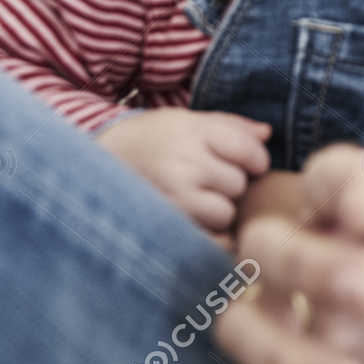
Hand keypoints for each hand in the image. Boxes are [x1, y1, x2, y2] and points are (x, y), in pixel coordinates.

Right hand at [96, 109, 270, 248]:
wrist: (96, 164)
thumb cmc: (151, 140)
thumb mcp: (186, 121)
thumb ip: (230, 125)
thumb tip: (267, 134)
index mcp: (193, 133)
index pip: (249, 150)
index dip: (255, 160)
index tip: (248, 164)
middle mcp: (182, 165)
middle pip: (239, 184)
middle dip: (231, 185)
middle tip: (209, 181)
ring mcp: (171, 198)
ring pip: (224, 214)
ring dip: (218, 212)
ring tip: (196, 201)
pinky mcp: (163, 227)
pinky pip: (209, 243)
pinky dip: (209, 239)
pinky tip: (195, 224)